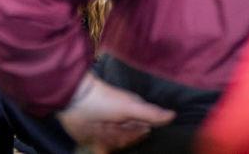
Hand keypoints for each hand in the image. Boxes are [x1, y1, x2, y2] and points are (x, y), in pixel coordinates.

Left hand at [58, 73, 174, 152]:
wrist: (74, 99)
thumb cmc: (105, 100)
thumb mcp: (130, 106)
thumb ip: (151, 113)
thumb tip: (174, 115)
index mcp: (129, 115)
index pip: (141, 131)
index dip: (137, 133)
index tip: (130, 126)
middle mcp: (120, 125)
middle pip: (129, 140)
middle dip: (123, 137)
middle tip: (111, 124)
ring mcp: (107, 133)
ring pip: (117, 145)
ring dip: (112, 139)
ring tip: (101, 125)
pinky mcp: (94, 140)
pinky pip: (104, 149)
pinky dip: (103, 148)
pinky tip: (99, 140)